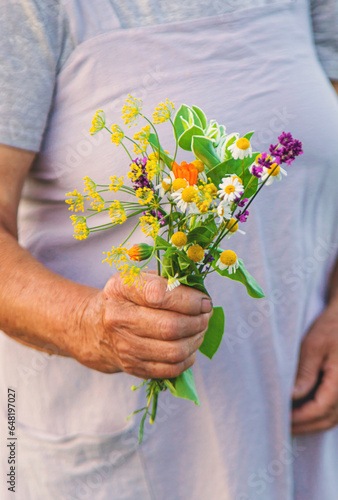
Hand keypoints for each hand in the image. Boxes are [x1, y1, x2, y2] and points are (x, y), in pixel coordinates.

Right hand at [74, 272, 212, 378]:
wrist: (96, 328)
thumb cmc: (129, 298)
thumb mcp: (141, 278)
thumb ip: (169, 280)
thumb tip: (202, 295)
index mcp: (120, 289)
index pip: (159, 294)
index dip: (189, 299)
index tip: (203, 300)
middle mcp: (118, 318)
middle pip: (170, 327)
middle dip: (198, 321)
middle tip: (206, 315)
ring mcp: (124, 346)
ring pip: (174, 350)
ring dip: (196, 339)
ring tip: (200, 329)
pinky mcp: (133, 367)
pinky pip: (171, 368)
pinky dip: (188, 357)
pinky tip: (189, 345)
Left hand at [292, 298, 337, 433]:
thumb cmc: (331, 328)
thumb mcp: (314, 346)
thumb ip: (305, 373)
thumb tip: (293, 397)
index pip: (321, 408)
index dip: (301, 417)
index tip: (282, 419)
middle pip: (327, 419)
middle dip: (304, 426)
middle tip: (281, 427)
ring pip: (332, 418)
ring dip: (311, 423)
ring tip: (288, 422)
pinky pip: (334, 410)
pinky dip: (318, 415)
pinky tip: (301, 412)